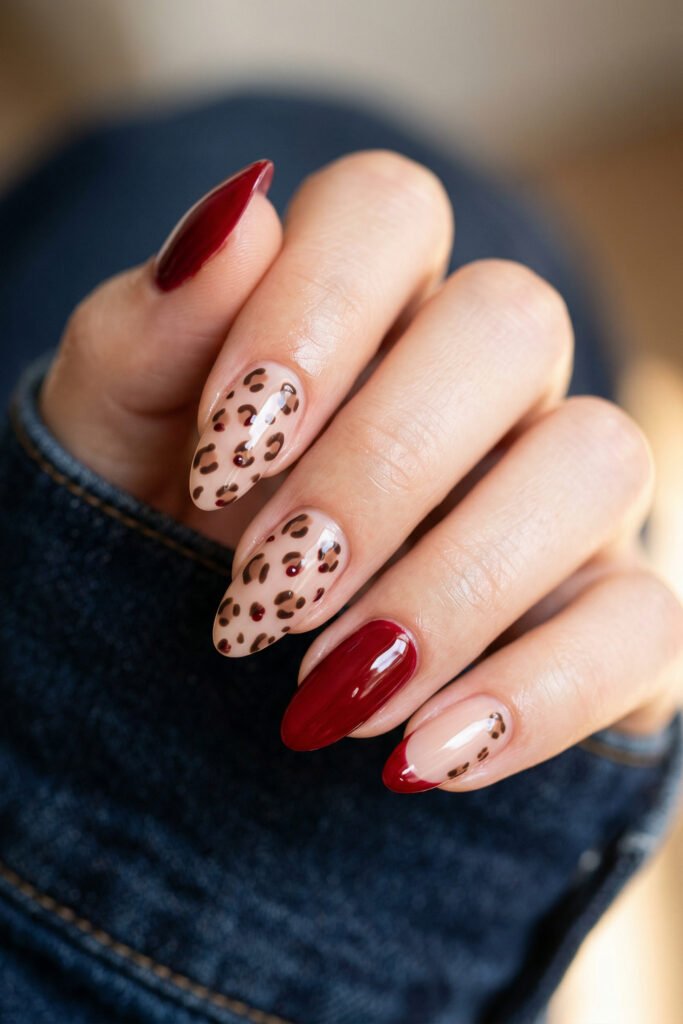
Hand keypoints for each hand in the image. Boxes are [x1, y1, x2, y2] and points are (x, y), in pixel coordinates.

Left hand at [42, 151, 682, 792]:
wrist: (222, 656)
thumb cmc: (160, 519)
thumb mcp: (115, 437)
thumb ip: (150, 331)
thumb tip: (233, 217)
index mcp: (366, 297)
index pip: (389, 211)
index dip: (312, 316)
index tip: (227, 456)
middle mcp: (488, 375)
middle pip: (511, 323)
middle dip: (378, 470)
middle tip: (267, 588)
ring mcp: (564, 487)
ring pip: (598, 460)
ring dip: (453, 588)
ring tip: (331, 692)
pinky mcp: (611, 607)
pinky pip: (645, 621)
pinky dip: (535, 698)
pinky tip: (420, 760)